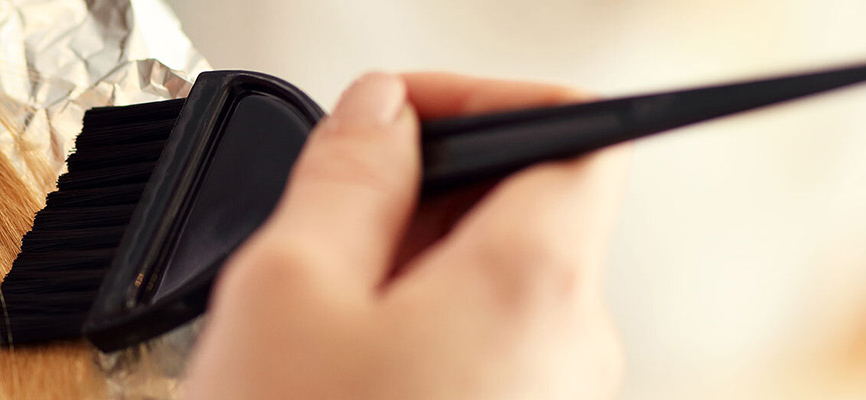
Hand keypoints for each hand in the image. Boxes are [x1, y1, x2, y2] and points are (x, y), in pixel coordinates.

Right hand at [184, 72, 630, 399]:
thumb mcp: (287, 292)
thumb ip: (343, 177)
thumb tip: (378, 113)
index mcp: (535, 282)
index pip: (577, 125)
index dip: (474, 96)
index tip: (389, 114)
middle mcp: (574, 344)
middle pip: (525, 207)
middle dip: (418, 194)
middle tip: (320, 228)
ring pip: (491, 286)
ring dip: (405, 273)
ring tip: (314, 324)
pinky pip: (479, 352)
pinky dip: (410, 336)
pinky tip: (333, 375)